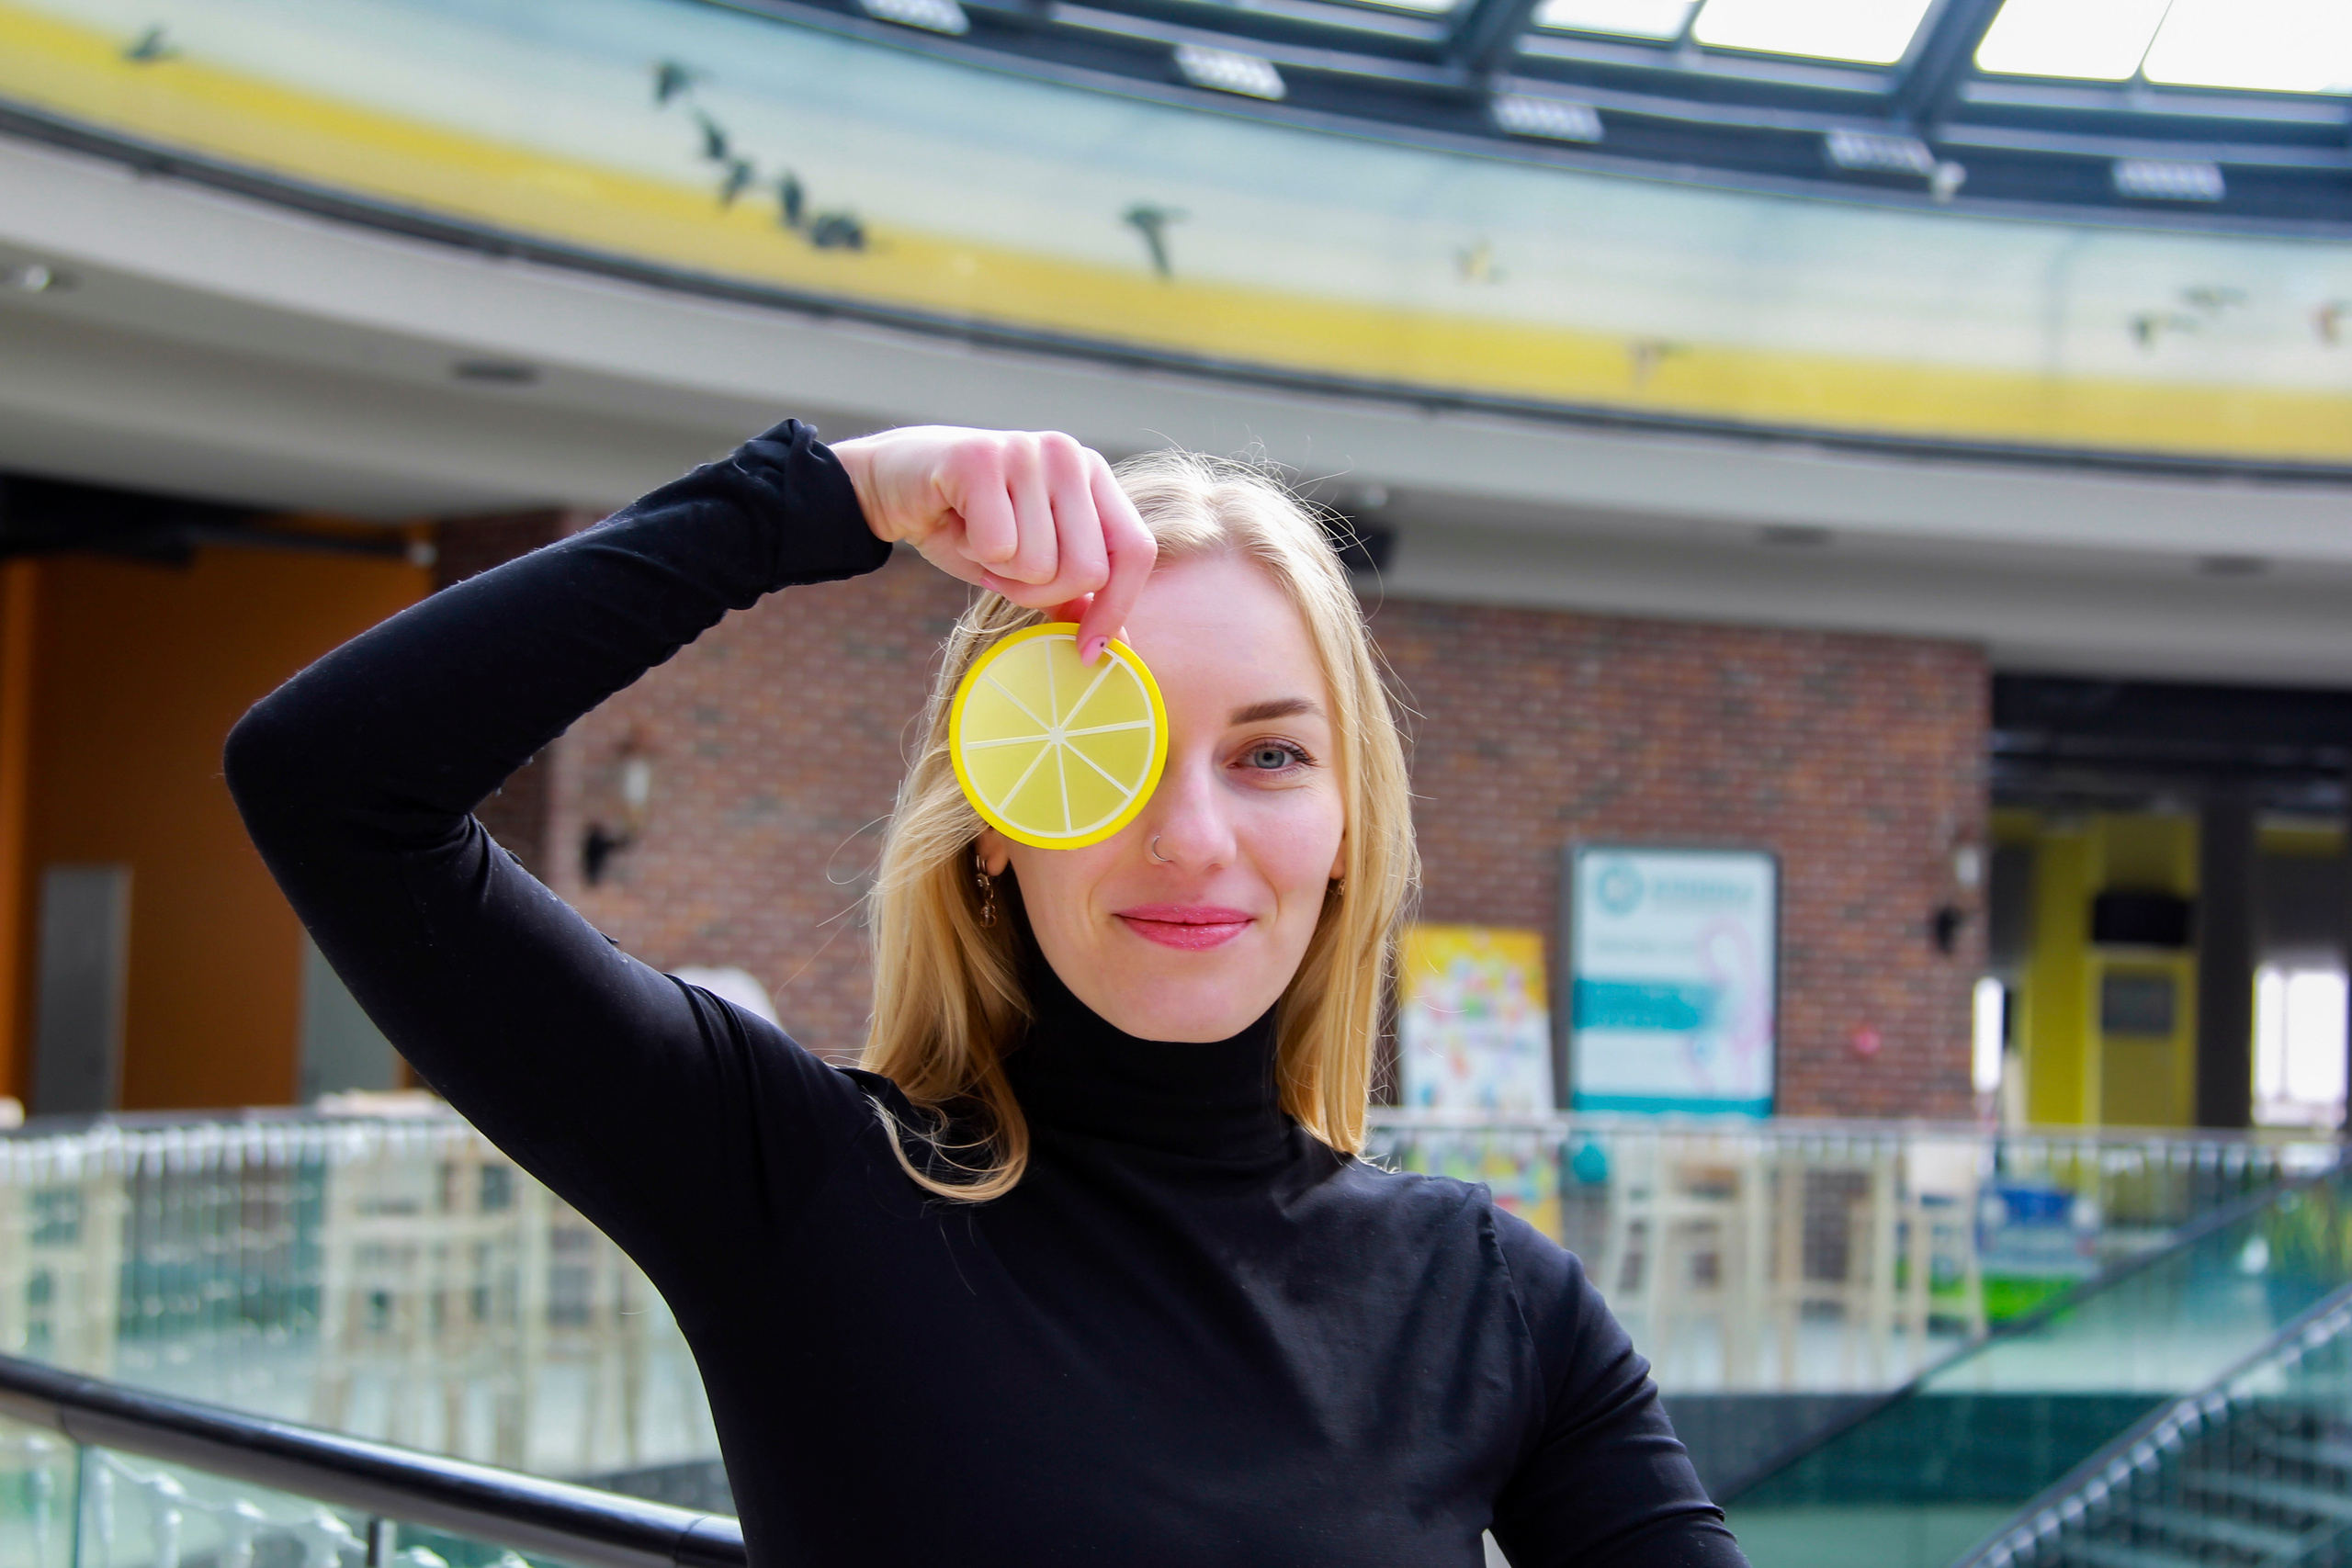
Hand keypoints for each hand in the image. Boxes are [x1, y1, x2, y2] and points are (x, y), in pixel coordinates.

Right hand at [831, 426, 1154, 663]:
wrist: (891, 485)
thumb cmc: (968, 527)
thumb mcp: (1030, 565)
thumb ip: (1075, 597)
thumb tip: (1120, 649)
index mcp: (1093, 476)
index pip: (1135, 550)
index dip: (1116, 609)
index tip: (1086, 652)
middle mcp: (1069, 455)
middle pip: (1087, 570)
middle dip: (1039, 593)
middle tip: (1002, 571)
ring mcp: (1027, 452)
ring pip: (1038, 564)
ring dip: (999, 571)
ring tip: (978, 537)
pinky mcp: (981, 459)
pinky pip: (998, 548)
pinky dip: (971, 552)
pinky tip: (957, 525)